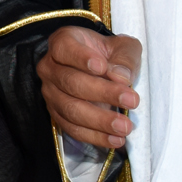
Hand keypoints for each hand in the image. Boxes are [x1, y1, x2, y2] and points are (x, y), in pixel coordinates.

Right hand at [38, 26, 141, 148]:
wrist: (101, 70)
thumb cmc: (110, 55)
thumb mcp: (124, 47)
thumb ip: (125, 58)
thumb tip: (121, 77)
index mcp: (63, 42)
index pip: (64, 48)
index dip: (81, 58)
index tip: (103, 67)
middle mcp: (49, 67)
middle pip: (70, 82)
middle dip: (103, 93)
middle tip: (131, 100)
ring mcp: (50, 93)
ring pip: (70, 109)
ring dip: (100, 120)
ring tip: (125, 126)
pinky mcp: (56, 115)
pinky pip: (72, 129)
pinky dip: (95, 136)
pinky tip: (115, 139)